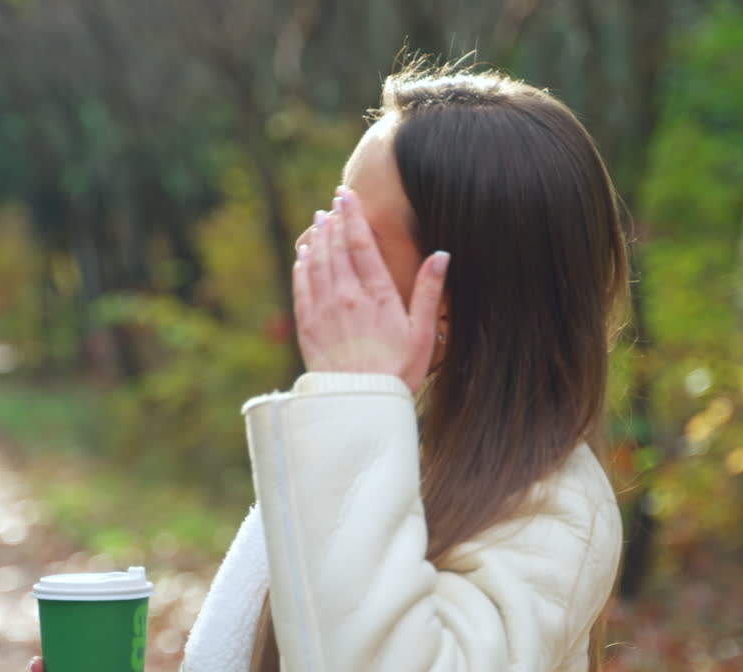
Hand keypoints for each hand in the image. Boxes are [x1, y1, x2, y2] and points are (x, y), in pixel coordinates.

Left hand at [294, 186, 448, 393]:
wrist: (359, 404)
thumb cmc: (398, 371)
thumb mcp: (423, 333)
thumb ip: (428, 291)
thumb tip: (441, 255)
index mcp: (378, 295)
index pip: (362, 245)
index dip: (353, 217)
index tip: (347, 196)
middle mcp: (347, 297)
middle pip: (337, 248)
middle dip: (335, 222)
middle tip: (333, 203)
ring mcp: (324, 310)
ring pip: (317, 263)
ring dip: (317, 239)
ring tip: (319, 221)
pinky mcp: (307, 326)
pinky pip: (301, 286)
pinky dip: (302, 266)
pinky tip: (304, 255)